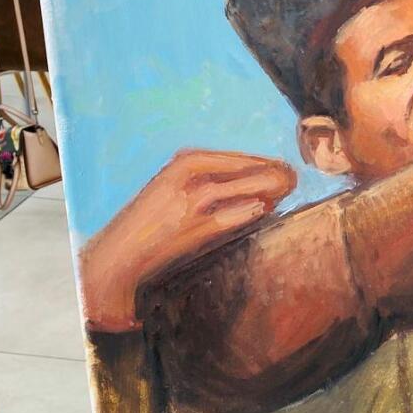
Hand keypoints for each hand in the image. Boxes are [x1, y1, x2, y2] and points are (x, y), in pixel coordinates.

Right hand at [78, 150, 295, 332]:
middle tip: (292, 175)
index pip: (226, 158)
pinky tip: (262, 208)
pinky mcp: (185, 231)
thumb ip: (211, 184)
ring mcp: (182, 205)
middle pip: (231, 169)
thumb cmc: (153, 225)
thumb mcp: (178, 193)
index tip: (280, 165)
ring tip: (285, 187)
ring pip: (227, 189)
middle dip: (265, 171)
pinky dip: (241, 211)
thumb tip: (258, 187)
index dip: (256, 161)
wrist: (120, 254)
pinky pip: (219, 218)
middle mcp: (179, 180)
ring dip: (260, 186)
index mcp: (178, 166)